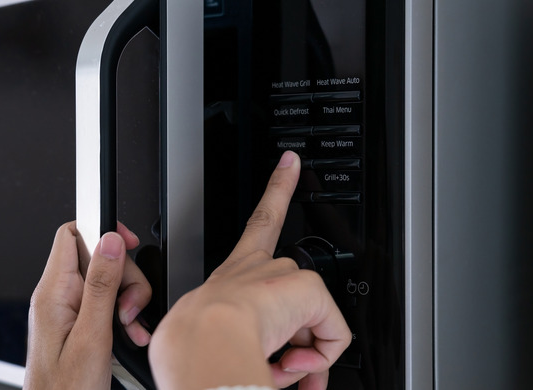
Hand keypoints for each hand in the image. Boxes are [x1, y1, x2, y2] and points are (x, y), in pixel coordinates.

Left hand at [24, 221, 151, 388]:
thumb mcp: (92, 336)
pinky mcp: (77, 324)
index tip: (126, 244)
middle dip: (125, 278)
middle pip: (98, 258)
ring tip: (129, 327)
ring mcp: (67, 311)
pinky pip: (105, 305)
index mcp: (53, 293)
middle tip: (129, 307)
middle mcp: (56, 298)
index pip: (72, 234)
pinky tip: (129, 335)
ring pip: (107, 282)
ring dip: (127, 302)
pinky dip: (122, 317)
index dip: (102, 231)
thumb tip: (109, 241)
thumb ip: (101, 286)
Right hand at [149, 151, 351, 389]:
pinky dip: (321, 356)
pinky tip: (294, 363)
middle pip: (293, 276)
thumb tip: (289, 372)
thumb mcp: (220, 344)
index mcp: (233, 275)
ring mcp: (282, 276)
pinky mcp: (306, 289)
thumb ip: (256, 349)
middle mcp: (257, 269)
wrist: (202, 343)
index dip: (275, 189)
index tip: (290, 163)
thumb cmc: (198, 348)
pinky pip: (334, 334)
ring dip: (305, 353)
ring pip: (313, 319)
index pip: (258, 227)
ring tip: (278, 366)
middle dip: (297, 329)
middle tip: (284, 364)